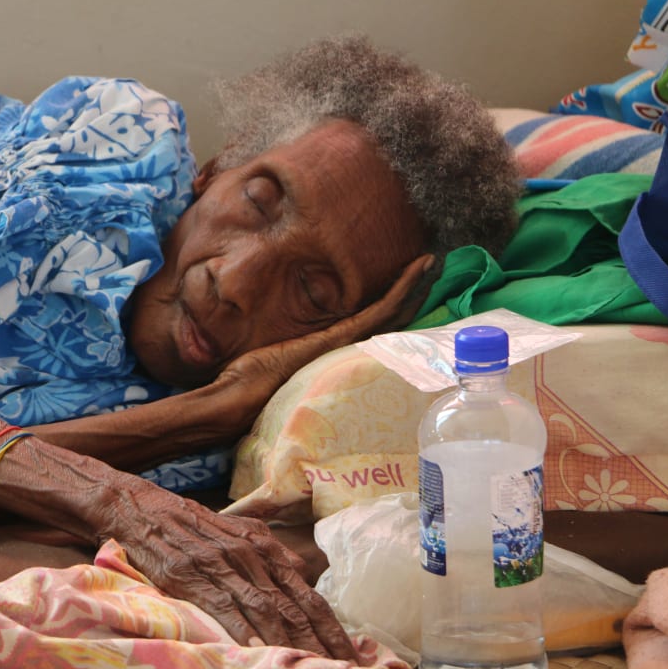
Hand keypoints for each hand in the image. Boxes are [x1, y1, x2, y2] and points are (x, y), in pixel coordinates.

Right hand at [92, 474, 360, 661]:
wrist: (139, 506)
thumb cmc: (188, 523)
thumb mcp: (236, 531)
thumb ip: (269, 551)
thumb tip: (302, 567)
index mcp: (264, 545)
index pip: (308, 594)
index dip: (331, 627)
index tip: (352, 656)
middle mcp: (249, 554)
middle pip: (294, 607)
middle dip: (320, 643)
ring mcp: (221, 564)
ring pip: (266, 609)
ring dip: (291, 643)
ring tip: (310, 667)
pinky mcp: (192, 575)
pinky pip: (226, 608)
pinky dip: (246, 632)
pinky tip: (261, 651)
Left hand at [207, 253, 433, 431]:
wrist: (231, 404)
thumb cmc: (243, 386)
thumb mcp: (268, 360)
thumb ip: (278, 351)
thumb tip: (263, 342)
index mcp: (330, 355)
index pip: (371, 327)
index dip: (394, 304)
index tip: (410, 279)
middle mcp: (343, 352)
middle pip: (391, 321)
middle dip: (413, 294)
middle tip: (436, 267)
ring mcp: (343, 347)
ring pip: (390, 315)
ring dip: (412, 288)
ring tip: (432, 263)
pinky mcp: (335, 341)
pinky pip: (377, 313)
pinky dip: (399, 291)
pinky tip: (415, 270)